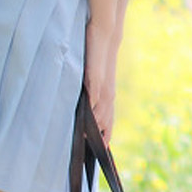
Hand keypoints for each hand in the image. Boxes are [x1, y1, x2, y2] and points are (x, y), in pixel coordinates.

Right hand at [84, 22, 115, 143]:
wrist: (104, 36)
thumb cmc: (97, 57)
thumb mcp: (93, 78)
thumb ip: (89, 93)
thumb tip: (83, 108)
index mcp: (107, 95)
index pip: (108, 121)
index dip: (106, 136)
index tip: (103, 152)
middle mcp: (108, 94)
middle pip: (106, 122)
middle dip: (102, 139)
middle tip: (96, 155)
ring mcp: (103, 88)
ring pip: (101, 113)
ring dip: (96, 129)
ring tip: (89, 144)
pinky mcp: (96, 79)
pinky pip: (95, 98)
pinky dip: (92, 111)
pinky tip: (87, 121)